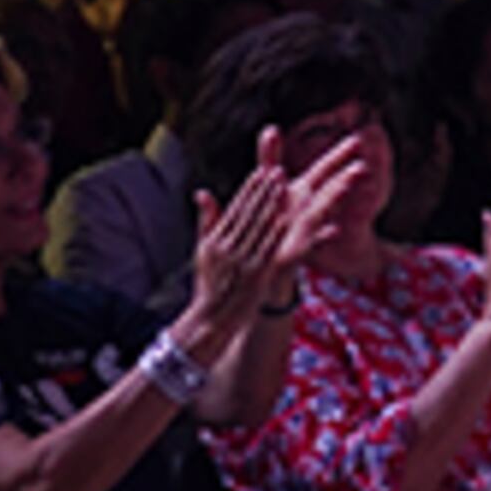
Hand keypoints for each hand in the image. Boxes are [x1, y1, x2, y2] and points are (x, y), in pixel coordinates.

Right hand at [180, 132, 294, 339]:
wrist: (211, 319)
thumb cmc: (209, 284)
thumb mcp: (203, 252)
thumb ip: (207, 221)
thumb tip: (203, 192)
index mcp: (214, 241)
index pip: (235, 209)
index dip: (250, 190)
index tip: (262, 172)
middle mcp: (226, 248)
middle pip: (248, 214)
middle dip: (264, 191)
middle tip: (278, 170)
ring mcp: (241, 261)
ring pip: (259, 227)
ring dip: (272, 205)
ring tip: (285, 187)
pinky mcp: (255, 274)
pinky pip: (267, 249)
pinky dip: (276, 232)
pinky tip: (287, 217)